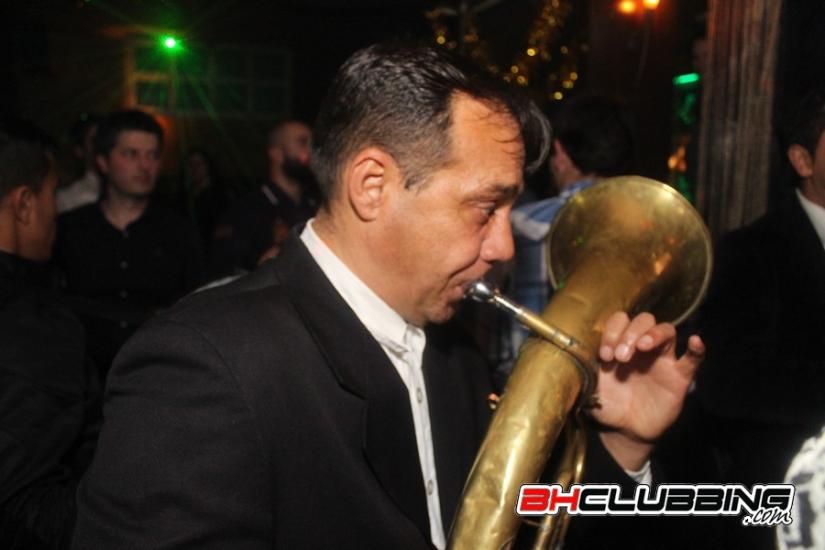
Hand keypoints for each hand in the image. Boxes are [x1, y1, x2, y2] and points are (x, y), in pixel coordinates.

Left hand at [590, 312, 704, 469]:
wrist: (624, 430)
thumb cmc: (608, 404)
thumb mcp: (591, 388)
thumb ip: (584, 373)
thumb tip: (571, 362)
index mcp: (620, 344)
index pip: (620, 321)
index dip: (612, 332)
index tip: (605, 355)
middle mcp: (641, 347)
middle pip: (644, 320)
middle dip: (630, 333)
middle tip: (620, 356)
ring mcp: (662, 360)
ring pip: (666, 331)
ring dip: (653, 334)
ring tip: (641, 346)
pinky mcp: (679, 377)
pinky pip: (693, 360)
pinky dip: (697, 350)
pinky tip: (695, 341)